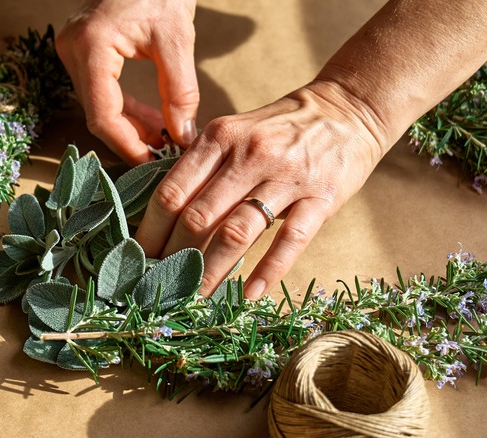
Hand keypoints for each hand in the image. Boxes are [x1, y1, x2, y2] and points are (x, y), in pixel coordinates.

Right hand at [56, 0, 199, 165]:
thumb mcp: (177, 39)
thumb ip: (180, 92)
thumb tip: (181, 136)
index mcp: (91, 46)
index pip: (102, 114)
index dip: (126, 145)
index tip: (152, 163)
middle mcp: (72, 52)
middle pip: (97, 114)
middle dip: (131, 138)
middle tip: (163, 153)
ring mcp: (72, 53)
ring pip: (98, 106)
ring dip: (130, 126)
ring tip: (162, 137)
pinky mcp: (81, 54)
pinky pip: (100, 93)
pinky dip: (125, 109)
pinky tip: (150, 120)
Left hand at [134, 80, 386, 298]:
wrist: (348, 110)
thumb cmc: (280, 128)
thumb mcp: (234, 132)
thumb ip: (202, 167)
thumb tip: (164, 216)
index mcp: (219, 138)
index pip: (172, 191)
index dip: (151, 230)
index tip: (139, 257)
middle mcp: (248, 155)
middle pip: (198, 216)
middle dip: (174, 257)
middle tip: (161, 285)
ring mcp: (286, 177)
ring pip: (237, 232)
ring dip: (210, 271)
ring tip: (195, 299)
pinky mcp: (321, 197)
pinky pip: (289, 239)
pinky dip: (267, 270)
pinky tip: (249, 294)